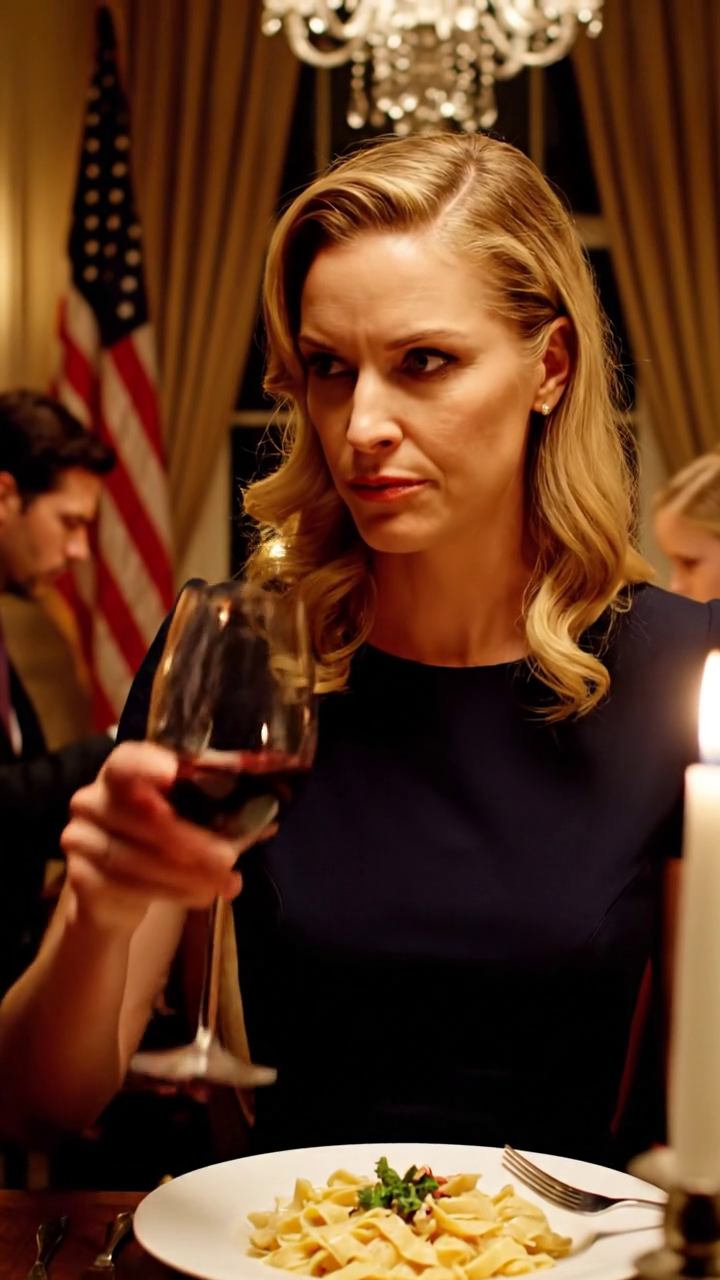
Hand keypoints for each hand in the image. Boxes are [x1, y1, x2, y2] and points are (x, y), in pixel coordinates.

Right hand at [61, 741, 266, 932]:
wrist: (114, 893)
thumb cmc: (160, 842)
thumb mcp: (190, 821)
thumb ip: (223, 815)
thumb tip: (270, 818)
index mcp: (120, 772)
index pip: (126, 761)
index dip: (148, 765)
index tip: (174, 775)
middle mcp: (92, 799)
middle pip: (140, 816)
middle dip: (189, 840)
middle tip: (228, 859)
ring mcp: (79, 838)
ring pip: (134, 858)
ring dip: (185, 875)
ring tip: (223, 885)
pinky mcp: (79, 879)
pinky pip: (125, 887)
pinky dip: (168, 894)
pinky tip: (199, 897)